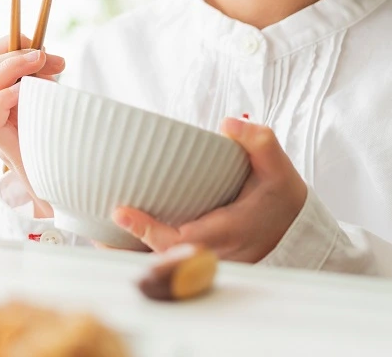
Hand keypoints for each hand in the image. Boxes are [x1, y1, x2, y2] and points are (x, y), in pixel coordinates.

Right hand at [0, 37, 65, 194]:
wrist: (58, 180)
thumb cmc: (54, 137)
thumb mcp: (47, 97)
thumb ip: (42, 77)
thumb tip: (45, 55)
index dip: (9, 43)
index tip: (39, 44)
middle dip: (15, 51)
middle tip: (46, 56)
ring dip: (13, 67)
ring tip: (41, 63)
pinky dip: (8, 96)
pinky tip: (27, 91)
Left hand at [110, 117, 306, 261]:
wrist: (296, 231)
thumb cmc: (282, 198)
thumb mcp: (278, 167)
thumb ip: (259, 142)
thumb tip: (227, 125)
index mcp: (229, 231)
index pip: (182, 238)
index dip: (149, 230)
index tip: (120, 213)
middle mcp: (214, 253)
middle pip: (162, 259)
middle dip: (126, 248)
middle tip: (94, 228)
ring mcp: (207, 261)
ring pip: (161, 266)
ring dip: (128, 255)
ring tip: (96, 237)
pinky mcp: (202, 261)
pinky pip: (166, 263)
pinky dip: (140, 255)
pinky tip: (115, 242)